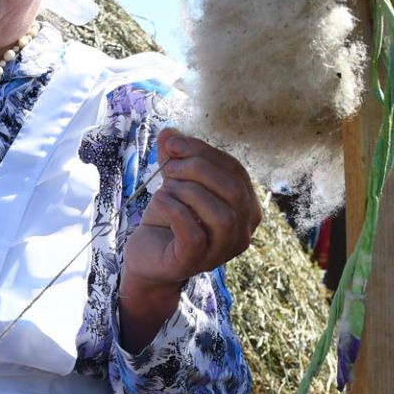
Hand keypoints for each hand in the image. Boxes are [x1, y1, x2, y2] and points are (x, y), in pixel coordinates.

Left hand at [118, 129, 261, 350]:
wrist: (147, 258)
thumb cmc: (168, 220)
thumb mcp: (174, 183)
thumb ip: (175, 158)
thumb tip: (169, 131)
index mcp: (246, 208)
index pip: (235, 171)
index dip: (204, 151)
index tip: (173, 143)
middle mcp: (242, 232)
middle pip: (234, 190)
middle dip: (198, 169)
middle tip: (168, 168)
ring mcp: (222, 251)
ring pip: (221, 215)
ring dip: (189, 192)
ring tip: (164, 187)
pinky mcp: (196, 262)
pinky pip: (195, 234)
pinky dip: (175, 210)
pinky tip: (160, 200)